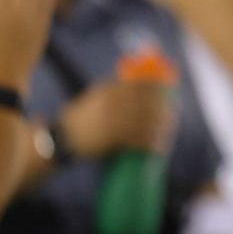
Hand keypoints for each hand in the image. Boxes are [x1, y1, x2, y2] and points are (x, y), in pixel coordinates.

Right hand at [58, 79, 176, 158]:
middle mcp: (113, 102)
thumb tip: (147, 84)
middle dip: (163, 112)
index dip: (159, 91)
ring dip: (160, 130)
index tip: (170, 96)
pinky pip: (137, 140)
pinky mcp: (111, 138)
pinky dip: (150, 145)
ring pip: (146, 123)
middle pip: (148, 105)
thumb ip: (117, 89)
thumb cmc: (84, 117)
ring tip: (165, 136)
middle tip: (171, 119)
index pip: (142, 85)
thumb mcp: (97, 96)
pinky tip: (156, 149)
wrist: (61, 138)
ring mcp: (112, 120)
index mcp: (110, 90)